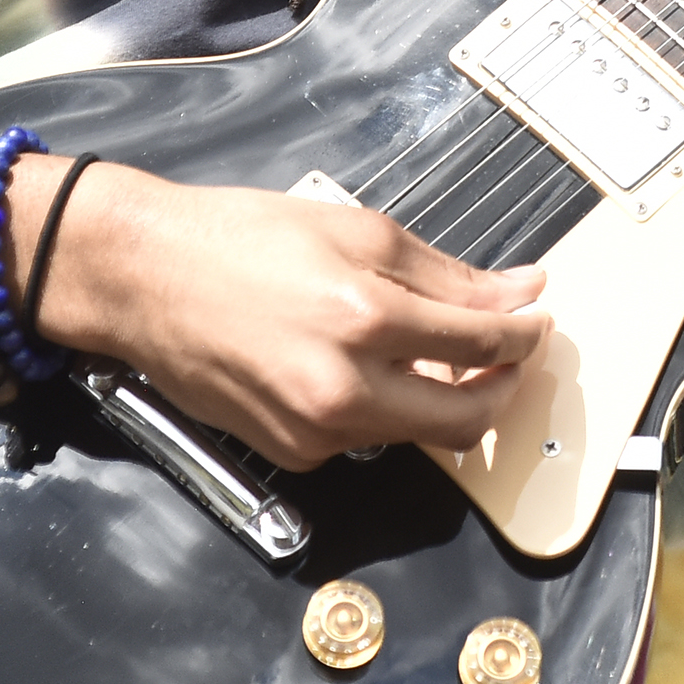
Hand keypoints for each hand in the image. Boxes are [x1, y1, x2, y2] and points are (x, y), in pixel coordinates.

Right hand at [36, 170, 549, 469]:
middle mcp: (343, 391)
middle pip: (465, 422)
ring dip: (440, 398)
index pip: (482, 346)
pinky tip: (362, 365)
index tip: (535, 323)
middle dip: (501, 389)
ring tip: (431, 349)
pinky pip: (363, 439)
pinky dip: (382, 407)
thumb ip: (446, 274)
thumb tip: (516, 292)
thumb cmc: (241, 239)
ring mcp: (315, 433)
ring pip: (414, 433)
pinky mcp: (291, 453)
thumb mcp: (356, 231)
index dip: (524, 335)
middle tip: (508, 357)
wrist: (147, 277)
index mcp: (366, 320)